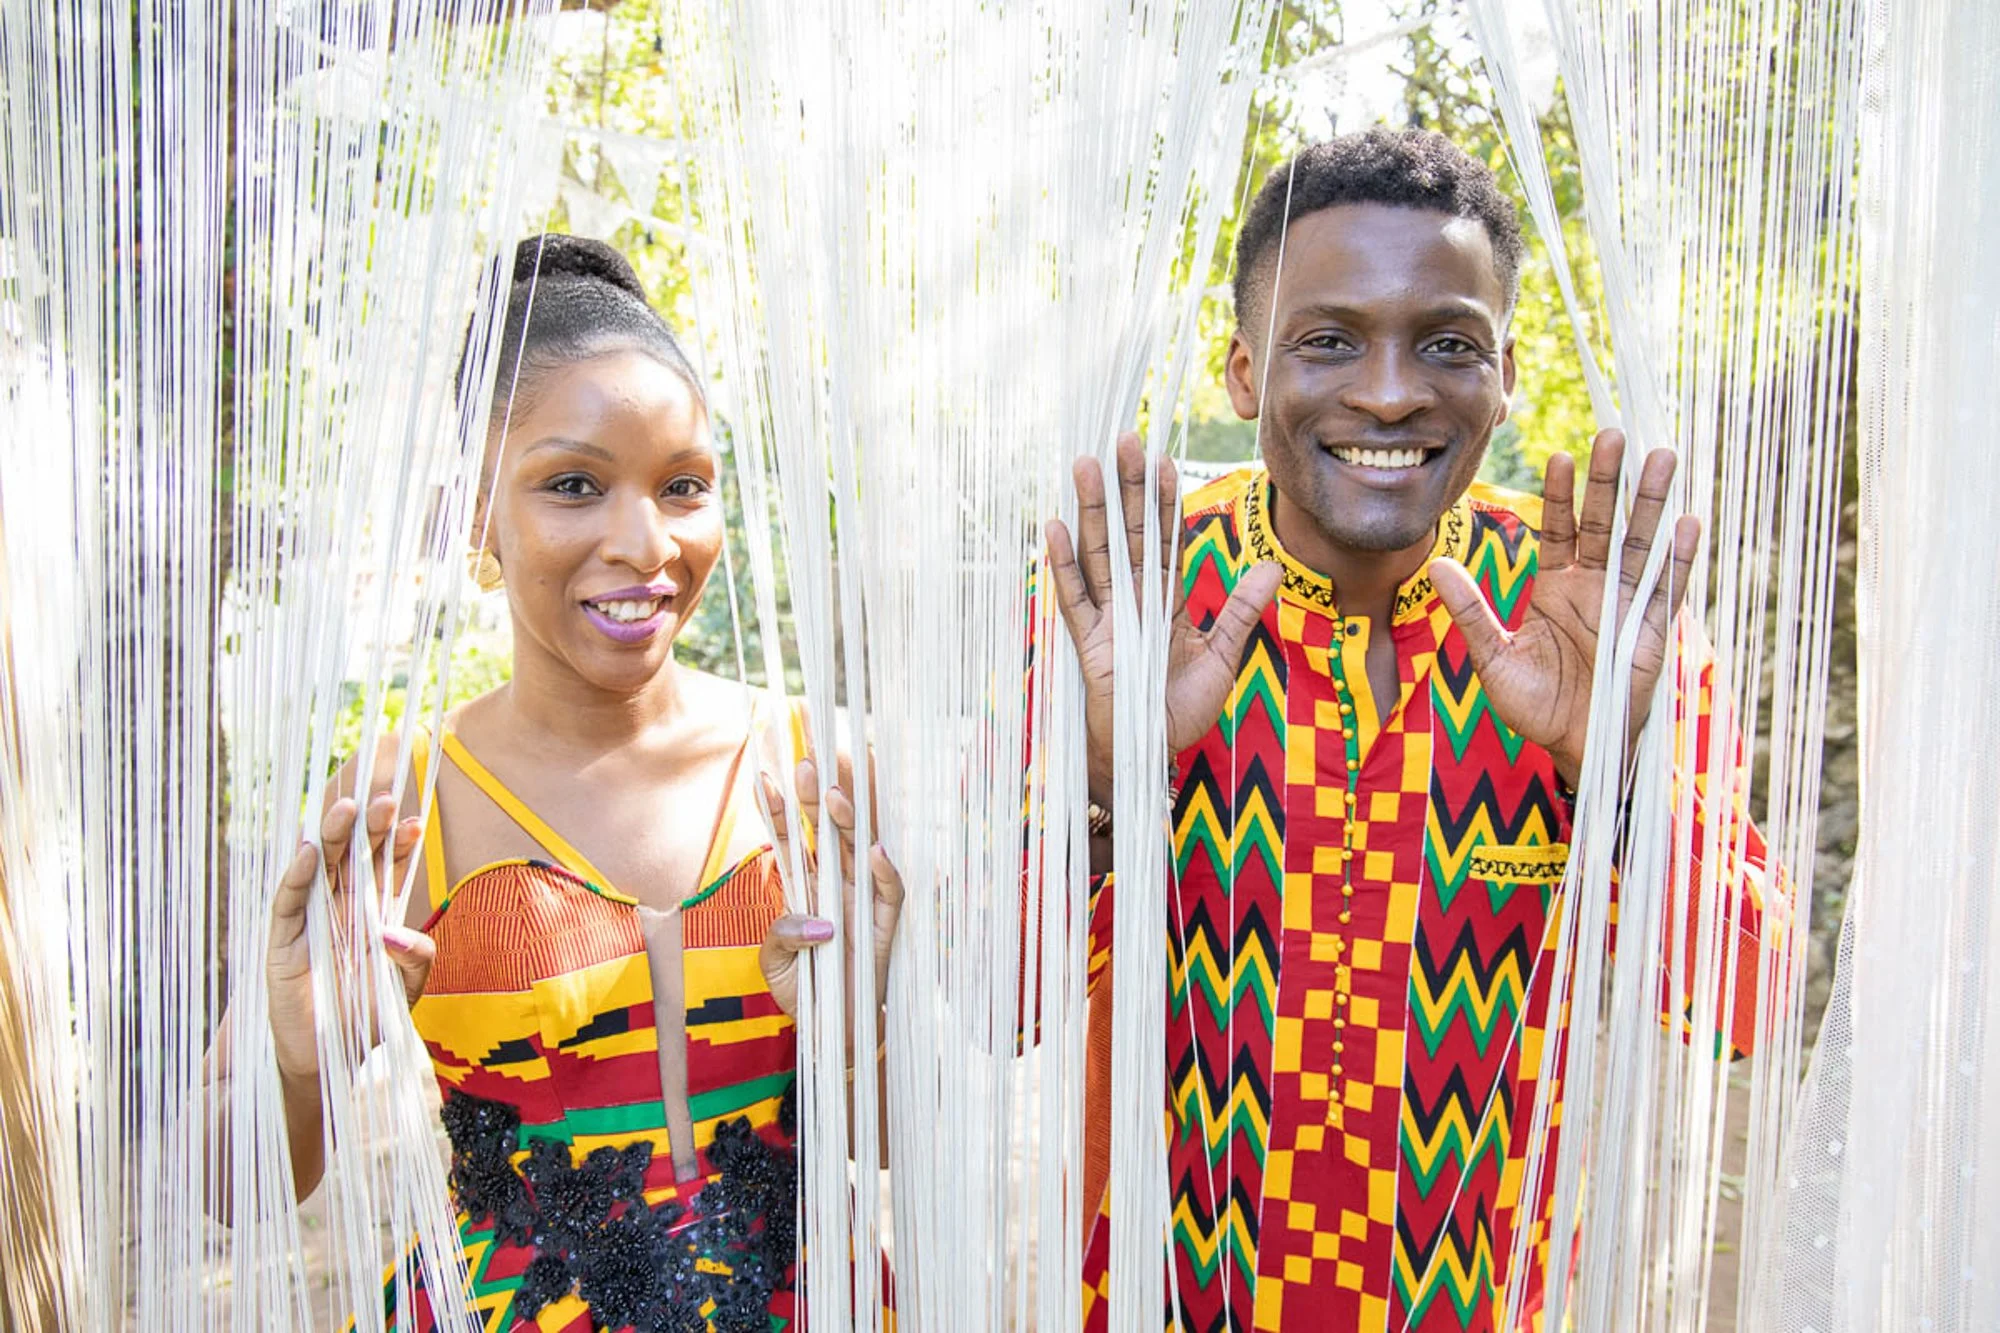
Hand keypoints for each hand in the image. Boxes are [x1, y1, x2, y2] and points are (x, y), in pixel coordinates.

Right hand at [266, 787, 432, 1092]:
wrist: (332, 1060)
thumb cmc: (371, 1019)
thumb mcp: (407, 988)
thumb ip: (416, 958)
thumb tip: (392, 932)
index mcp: (376, 911)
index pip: (388, 865)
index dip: (398, 841)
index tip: (416, 819)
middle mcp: (343, 908)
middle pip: (356, 854)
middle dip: (370, 825)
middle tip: (386, 799)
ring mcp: (312, 920)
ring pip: (322, 866)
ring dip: (334, 835)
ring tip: (351, 806)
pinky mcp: (283, 941)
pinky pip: (289, 901)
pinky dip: (298, 875)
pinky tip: (311, 850)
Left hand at [756, 756, 904, 1044]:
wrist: (831, 1031)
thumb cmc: (803, 990)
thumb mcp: (774, 962)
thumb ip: (781, 936)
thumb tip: (813, 922)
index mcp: (808, 883)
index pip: (793, 836)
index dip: (780, 807)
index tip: (762, 776)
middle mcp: (838, 883)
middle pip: (829, 827)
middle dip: (817, 792)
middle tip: (804, 759)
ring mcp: (864, 900)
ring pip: (861, 848)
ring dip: (849, 818)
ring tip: (832, 791)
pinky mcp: (886, 926)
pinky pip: (891, 894)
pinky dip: (887, 872)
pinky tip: (875, 850)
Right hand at [1045, 432, 1282, 805]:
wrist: (1151, 755)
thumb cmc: (1182, 710)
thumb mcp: (1223, 657)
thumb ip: (1240, 611)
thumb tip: (1275, 568)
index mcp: (1166, 598)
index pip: (1166, 537)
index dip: (1164, 500)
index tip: (1162, 457)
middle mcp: (1134, 599)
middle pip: (1130, 533)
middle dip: (1127, 488)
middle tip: (1125, 438)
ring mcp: (1107, 617)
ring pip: (1099, 553)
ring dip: (1092, 510)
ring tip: (1086, 464)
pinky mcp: (1086, 642)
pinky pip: (1073, 597)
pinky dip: (1063, 564)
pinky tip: (1055, 526)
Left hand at [1429, 429, 1699, 783]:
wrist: (1572, 748)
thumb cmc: (1535, 706)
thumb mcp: (1493, 657)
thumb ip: (1471, 611)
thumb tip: (1436, 565)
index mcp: (1556, 587)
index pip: (1560, 529)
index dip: (1561, 494)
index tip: (1559, 455)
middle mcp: (1594, 587)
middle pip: (1604, 523)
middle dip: (1607, 481)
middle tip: (1612, 434)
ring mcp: (1626, 605)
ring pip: (1640, 543)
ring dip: (1650, 502)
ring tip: (1660, 456)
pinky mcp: (1651, 631)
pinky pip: (1667, 589)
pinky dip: (1679, 557)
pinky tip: (1688, 521)